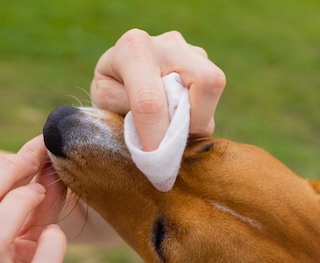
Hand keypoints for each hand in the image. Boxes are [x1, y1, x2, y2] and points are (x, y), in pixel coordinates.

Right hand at [0, 136, 84, 262]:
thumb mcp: (27, 239)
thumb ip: (35, 203)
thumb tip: (47, 158)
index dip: (2, 170)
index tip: (32, 157)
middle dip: (6, 179)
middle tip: (37, 179)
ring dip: (21, 210)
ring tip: (43, 202)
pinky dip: (52, 247)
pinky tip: (58, 237)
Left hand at [91, 29, 225, 150]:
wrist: (120, 70)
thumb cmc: (111, 89)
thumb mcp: (106, 103)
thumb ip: (132, 116)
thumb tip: (164, 138)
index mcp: (134, 48)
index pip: (150, 100)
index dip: (154, 136)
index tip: (154, 161)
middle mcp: (169, 43)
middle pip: (204, 83)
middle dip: (193, 121)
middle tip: (173, 140)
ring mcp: (192, 50)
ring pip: (213, 90)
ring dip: (196, 120)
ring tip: (171, 126)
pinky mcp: (206, 63)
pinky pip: (213, 98)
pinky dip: (199, 116)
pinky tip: (179, 116)